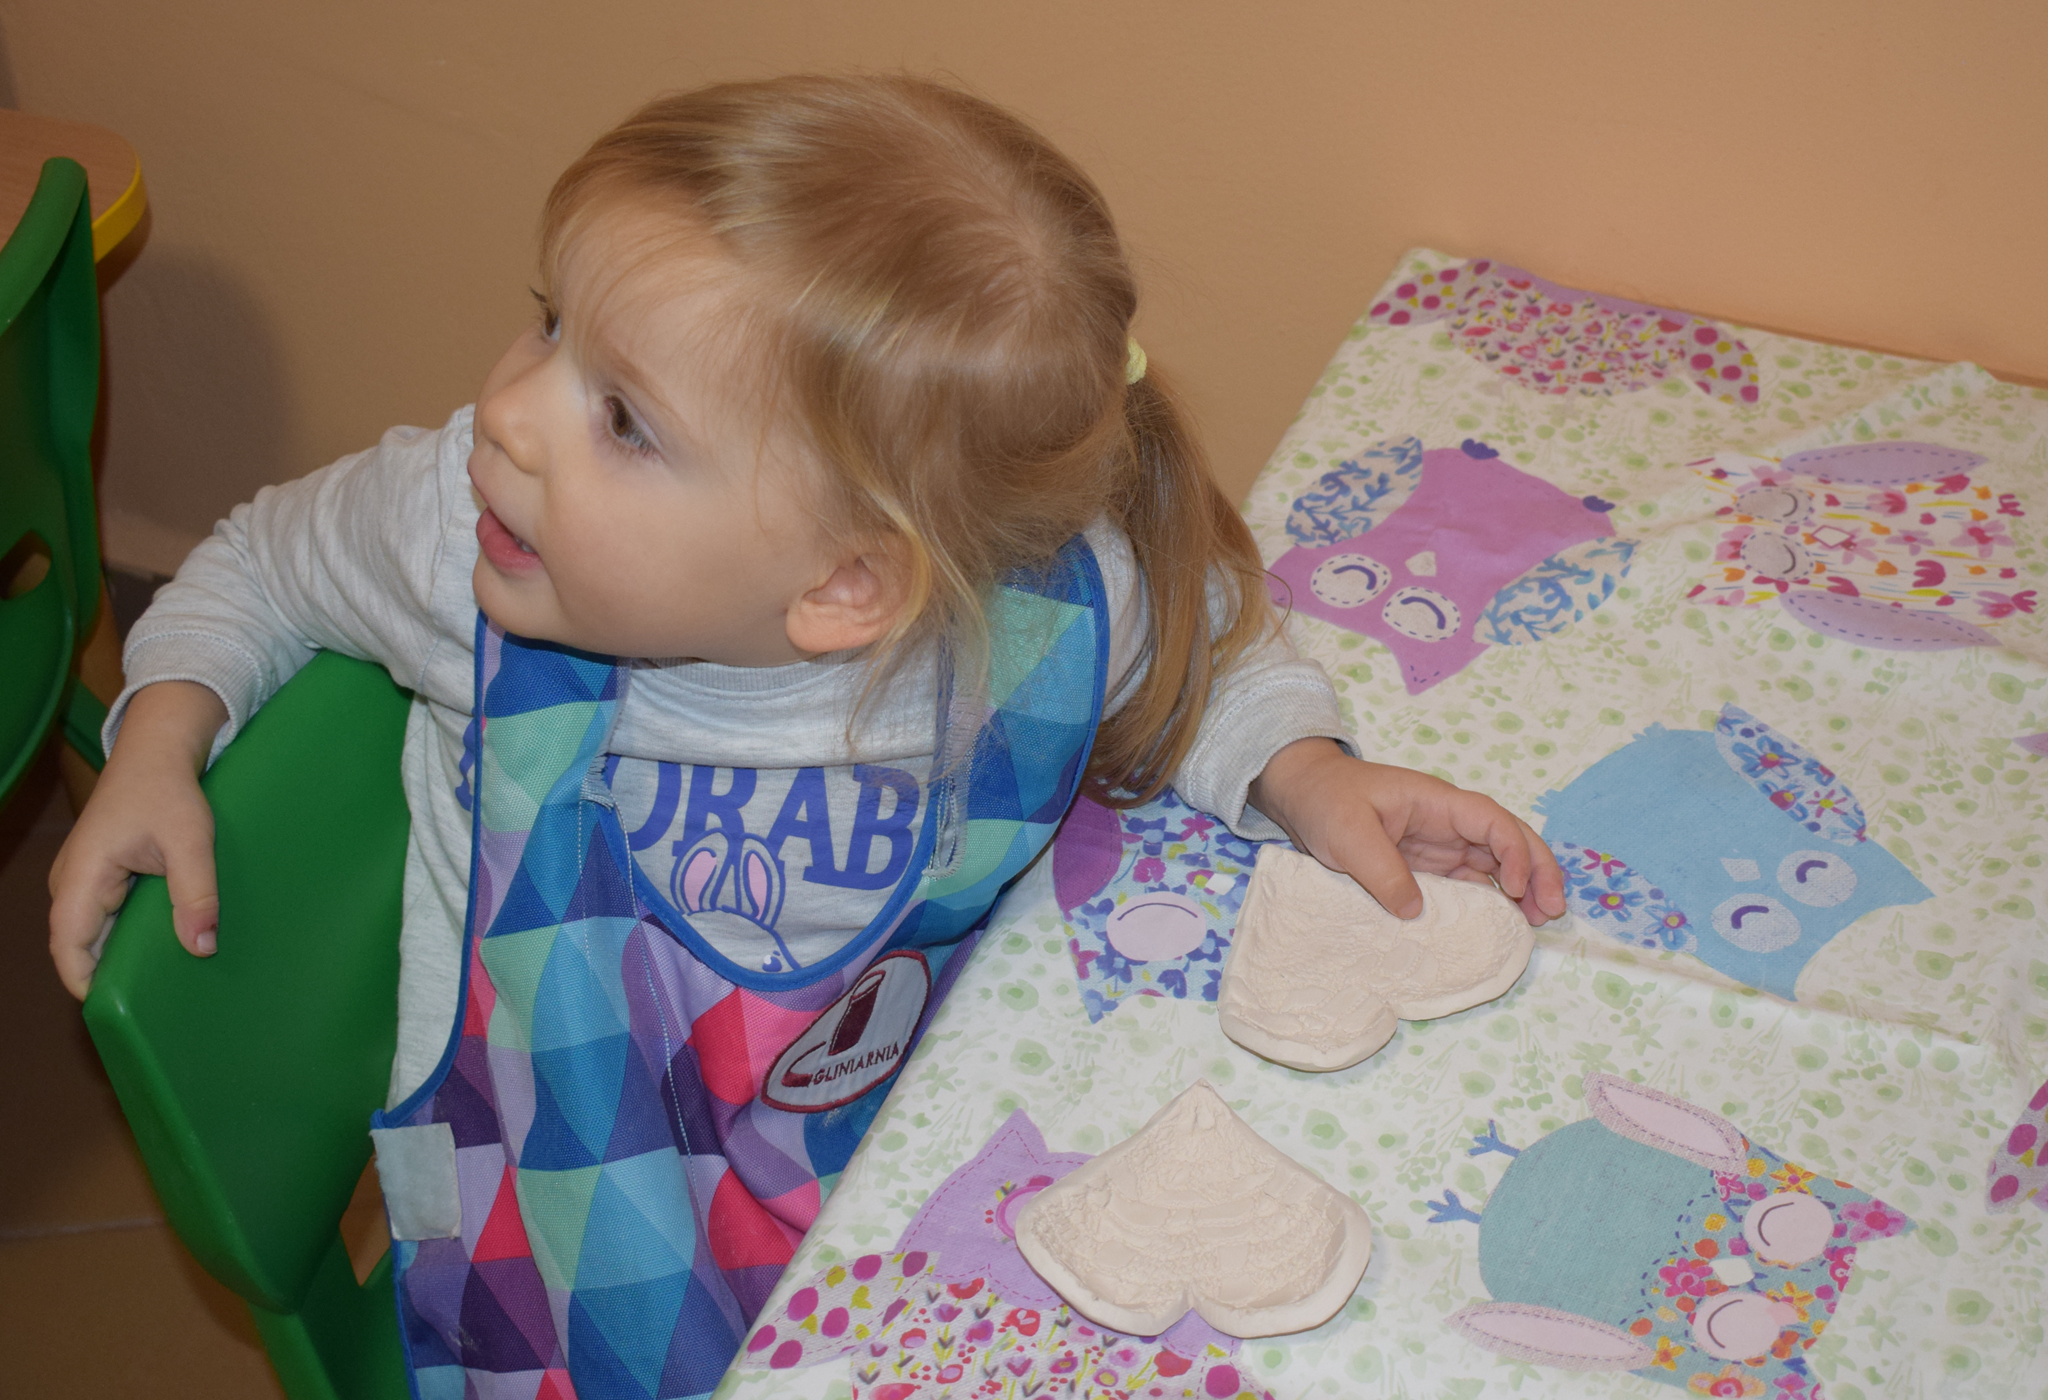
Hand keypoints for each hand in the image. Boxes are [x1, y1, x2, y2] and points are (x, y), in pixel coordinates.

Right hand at [47, 681, 228, 998]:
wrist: (158, 752)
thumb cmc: (170, 791)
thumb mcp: (191, 841)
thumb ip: (196, 893)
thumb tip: (201, 947)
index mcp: (81, 877)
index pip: (69, 948)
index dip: (86, 985)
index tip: (120, 1015)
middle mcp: (71, 884)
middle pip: (79, 947)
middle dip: (109, 978)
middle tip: (153, 1010)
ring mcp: (82, 882)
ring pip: (91, 935)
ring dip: (119, 958)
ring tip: (161, 988)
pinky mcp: (100, 878)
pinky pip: (104, 919)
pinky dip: (126, 937)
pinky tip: (161, 952)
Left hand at [1246, 738, 1564, 924]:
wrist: (1301, 794)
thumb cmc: (1325, 801)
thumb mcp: (1347, 834)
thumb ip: (1382, 872)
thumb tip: (1415, 912)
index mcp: (1436, 802)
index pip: (1491, 821)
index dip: (1514, 851)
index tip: (1517, 887)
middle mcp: (1447, 822)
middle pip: (1507, 841)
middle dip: (1537, 871)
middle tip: (1553, 910)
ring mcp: (1439, 844)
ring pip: (1494, 864)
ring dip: (1520, 889)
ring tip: (1539, 922)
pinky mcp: (1426, 865)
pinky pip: (1467, 881)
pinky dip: (1489, 900)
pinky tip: (1500, 923)